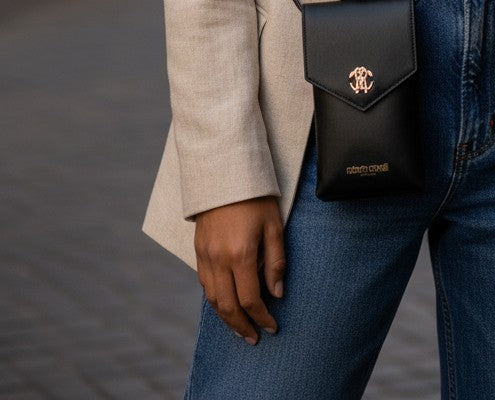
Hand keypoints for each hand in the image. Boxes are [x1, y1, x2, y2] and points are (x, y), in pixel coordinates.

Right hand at [194, 195, 284, 343]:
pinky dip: (215, 300)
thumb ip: (276, 261)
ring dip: (226, 318)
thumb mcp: (274, 225)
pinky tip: (226, 304)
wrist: (223, 173)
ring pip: (213, 299)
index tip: (272, 328)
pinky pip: (204, 284)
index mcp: (240, 254)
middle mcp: (219, 259)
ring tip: (240, 329)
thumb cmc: (255, 197)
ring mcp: (205, 256)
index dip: (261, 318)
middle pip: (228, 306)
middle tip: (254, 339)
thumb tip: (277, 293)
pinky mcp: (198, 251)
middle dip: (242, 327)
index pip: (250, 299)